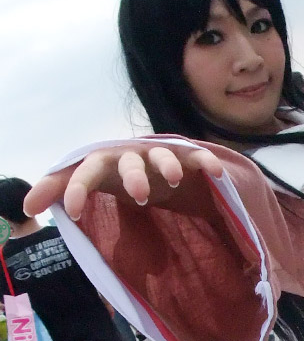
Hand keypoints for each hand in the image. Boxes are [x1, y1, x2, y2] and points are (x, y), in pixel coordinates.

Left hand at [24, 145, 222, 220]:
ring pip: (164, 153)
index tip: (75, 212)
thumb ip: (61, 189)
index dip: (79, 186)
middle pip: (131, 159)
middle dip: (135, 175)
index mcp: (107, 161)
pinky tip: (213, 173)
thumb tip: (26, 208)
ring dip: (168, 164)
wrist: (159, 164)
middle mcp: (133, 154)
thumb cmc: (119, 176)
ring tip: (173, 180)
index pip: (88, 168)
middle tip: (140, 197)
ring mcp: (161, 154)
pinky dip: (205, 162)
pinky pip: (198, 156)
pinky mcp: (187, 157)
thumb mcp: (92, 182)